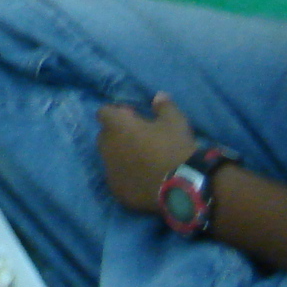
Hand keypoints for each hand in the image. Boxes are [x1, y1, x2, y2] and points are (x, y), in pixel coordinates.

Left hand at [98, 94, 198, 214]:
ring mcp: (111, 171)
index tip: (134, 117)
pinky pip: (117, 179)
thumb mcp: (175, 121)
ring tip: (142, 160)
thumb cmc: (175, 148)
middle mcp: (107, 147)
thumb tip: (158, 96)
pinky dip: (125, 176)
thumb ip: (164, 106)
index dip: (118, 113)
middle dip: (117, 134)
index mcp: (117, 126)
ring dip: (120, 156)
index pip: (104, 112)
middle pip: (105, 135)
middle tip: (139, 138)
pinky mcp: (118, 191)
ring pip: (109, 158)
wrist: (182, 187)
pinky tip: (142, 179)